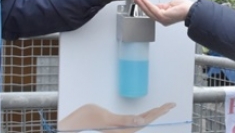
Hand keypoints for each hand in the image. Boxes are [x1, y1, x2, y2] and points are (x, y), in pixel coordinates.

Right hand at [57, 102, 175, 131]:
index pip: (146, 120)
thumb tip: (141, 121)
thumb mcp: (102, 117)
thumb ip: (122, 121)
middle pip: (144, 122)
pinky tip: (144, 117)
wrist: (65, 130)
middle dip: (158, 113)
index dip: (159, 112)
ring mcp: (117, 132)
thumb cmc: (80, 124)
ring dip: (150, 116)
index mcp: (122, 131)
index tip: (170, 105)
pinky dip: (139, 119)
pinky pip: (130, 125)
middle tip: (170, 104)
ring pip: (138, 124)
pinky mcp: (112, 130)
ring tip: (161, 109)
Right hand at [133, 0, 192, 25]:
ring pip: (149, 11)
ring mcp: (162, 19)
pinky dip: (147, 4)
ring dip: (142, 4)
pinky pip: (153, 10)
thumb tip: (156, 4)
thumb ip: (162, 5)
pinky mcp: (163, 17)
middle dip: (141, 5)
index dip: (145, 5)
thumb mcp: (170, 4)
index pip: (152, 11)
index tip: (140, 0)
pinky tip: (144, 0)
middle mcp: (162, 19)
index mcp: (164, 17)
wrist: (191, 10)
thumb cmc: (185, 8)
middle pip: (149, 12)